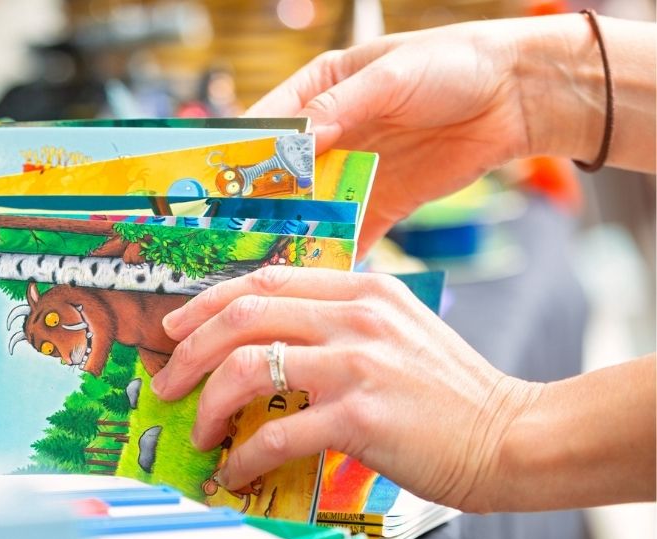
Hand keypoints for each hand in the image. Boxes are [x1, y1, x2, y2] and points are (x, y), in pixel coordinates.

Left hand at [149, 266, 541, 512]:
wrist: (510, 436)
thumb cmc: (449, 391)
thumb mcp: (398, 328)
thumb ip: (341, 318)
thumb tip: (269, 333)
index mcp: (361, 289)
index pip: (263, 281)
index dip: (206, 305)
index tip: (176, 330)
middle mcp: (355, 317)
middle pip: (241, 316)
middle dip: (188, 351)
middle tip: (168, 382)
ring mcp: (357, 365)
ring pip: (246, 368)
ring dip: (207, 403)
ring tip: (200, 430)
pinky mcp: (359, 418)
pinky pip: (275, 434)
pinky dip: (243, 456)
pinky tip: (236, 471)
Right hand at [246, 16, 602, 256]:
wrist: (521, 94)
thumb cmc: (455, 63)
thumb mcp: (389, 77)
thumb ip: (338, 111)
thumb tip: (294, 143)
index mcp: (318, 90)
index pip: (263, 126)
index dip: (236, 158)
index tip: (212, 189)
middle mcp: (328, 134)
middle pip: (277, 176)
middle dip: (253, 208)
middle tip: (227, 241)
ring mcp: (353, 171)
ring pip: (306, 210)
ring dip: (286, 236)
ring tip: (259, 267)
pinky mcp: (382, 202)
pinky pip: (347, 235)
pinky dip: (331, 256)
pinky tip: (312, 279)